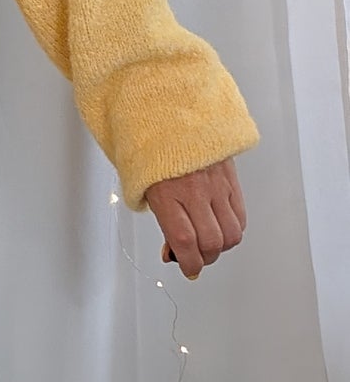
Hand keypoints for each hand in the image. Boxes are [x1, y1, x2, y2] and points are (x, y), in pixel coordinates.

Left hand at [143, 156, 245, 279]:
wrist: (169, 111)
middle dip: (204, 258)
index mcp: (166, 193)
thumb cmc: (150, 147)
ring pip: (231, 233)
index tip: (188, 269)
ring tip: (208, 243)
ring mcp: (216, 185)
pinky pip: (240, 215)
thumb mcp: (140, 184)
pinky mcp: (231, 178)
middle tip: (195, 257)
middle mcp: (194, 191)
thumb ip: (160, 217)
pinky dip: (233, 229)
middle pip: (212, 242)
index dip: (189, 263)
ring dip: (221, 246)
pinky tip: (220, 226)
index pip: (185, 241)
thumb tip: (172, 249)